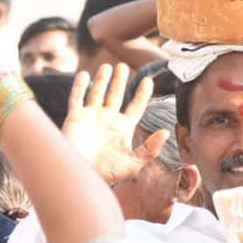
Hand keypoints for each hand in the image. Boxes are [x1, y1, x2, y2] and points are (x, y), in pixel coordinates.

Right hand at [63, 63, 167, 184]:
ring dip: (102, 79)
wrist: (83, 176)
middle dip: (120, 80)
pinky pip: (77, 98)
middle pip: (116, 94)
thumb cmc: (108, 172)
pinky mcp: (75, 117)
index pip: (136, 106)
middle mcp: (108, 119)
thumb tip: (166, 132)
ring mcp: (91, 116)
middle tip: (123, 66)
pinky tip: (85, 75)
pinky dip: (80, 86)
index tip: (148, 80)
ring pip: (98, 92)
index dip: (142, 93)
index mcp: (123, 127)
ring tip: (107, 66)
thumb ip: (150, 148)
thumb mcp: (133, 163)